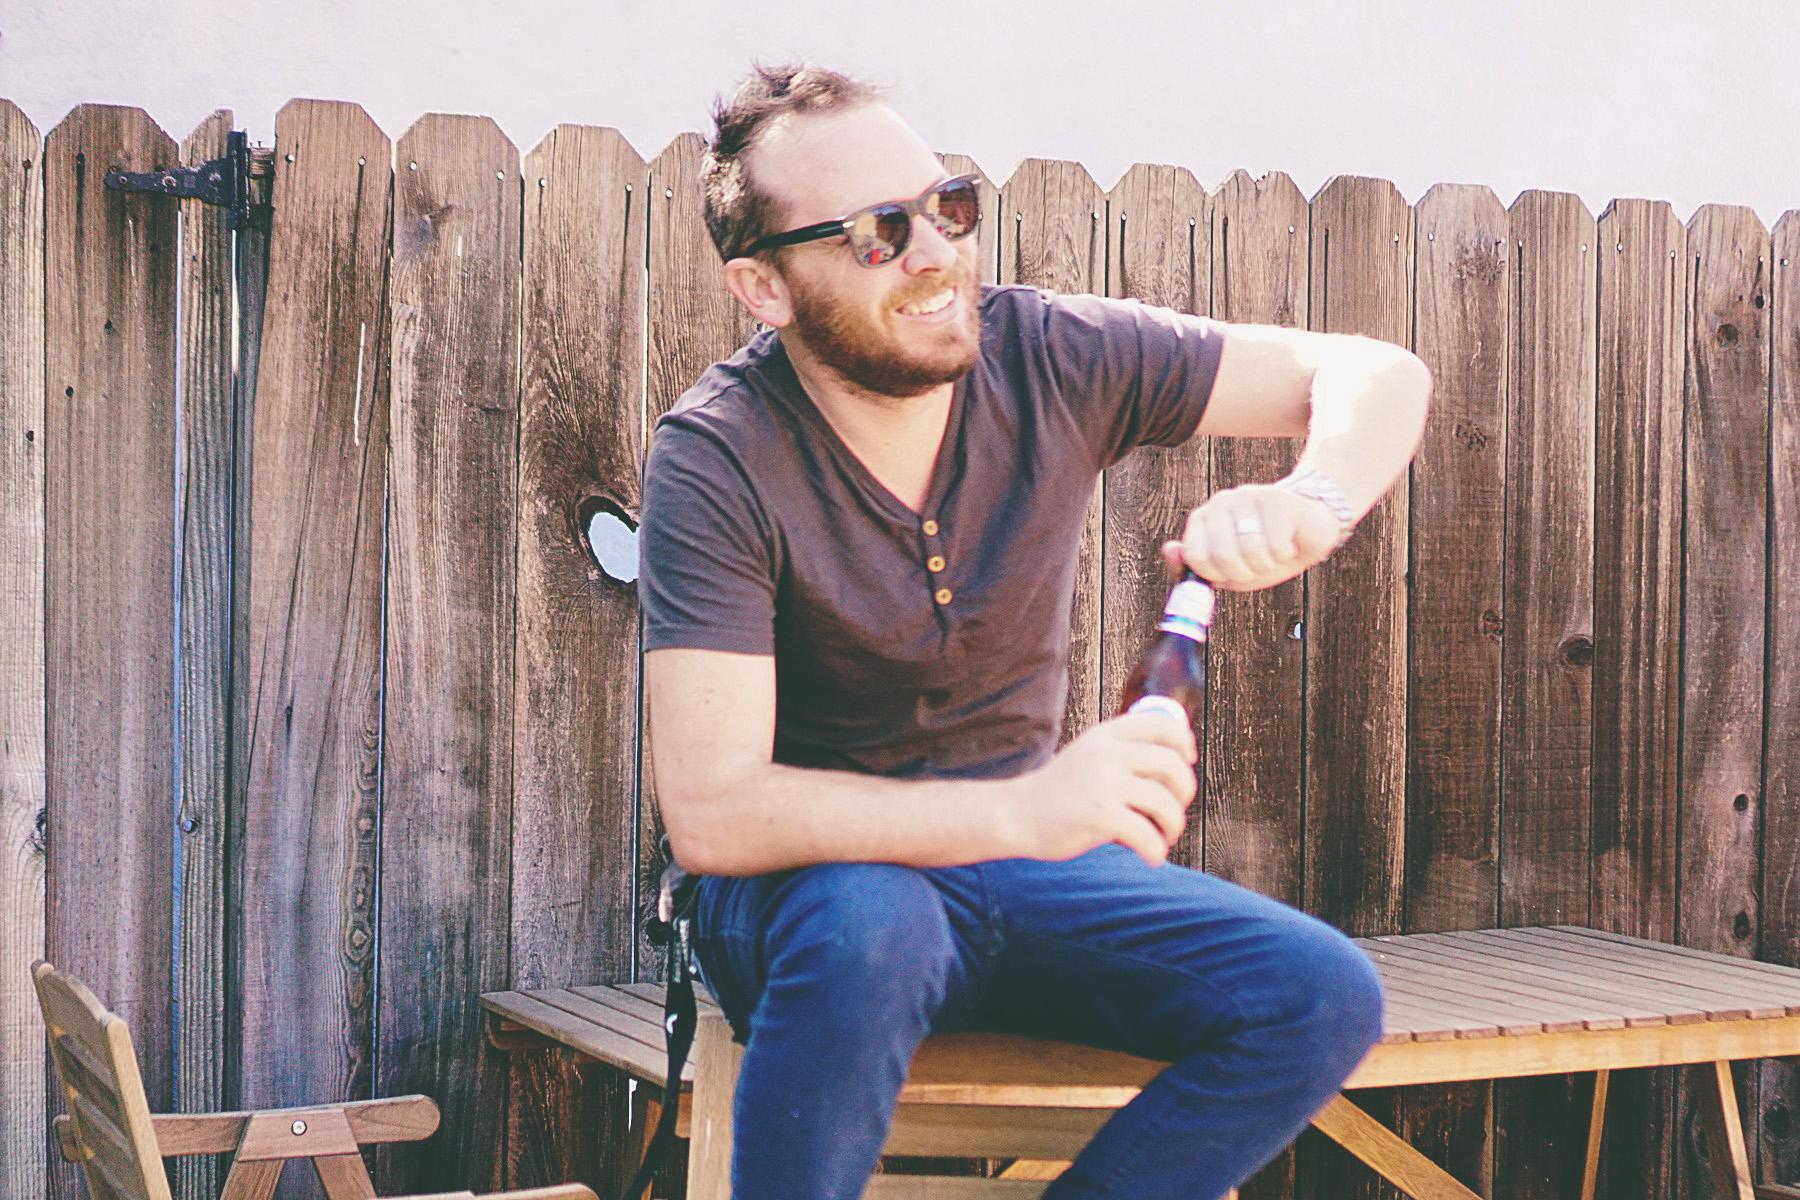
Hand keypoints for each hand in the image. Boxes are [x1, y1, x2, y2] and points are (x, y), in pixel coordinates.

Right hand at [1005, 710, 1197, 866]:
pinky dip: (1156, 851)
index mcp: (1106, 735)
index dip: (1184, 744)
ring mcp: (1104, 783)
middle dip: (1184, 794)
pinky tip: (1150, 857)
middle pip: (1173, 766)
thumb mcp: (1088, 756)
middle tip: (1173, 813)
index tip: (1186, 762)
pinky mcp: (1102, 814)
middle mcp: (1107, 753)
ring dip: (1173, 827)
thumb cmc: (1059, 793)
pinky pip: (1149, 835)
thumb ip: (1122, 753)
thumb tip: (1176, 761)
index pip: (1162, 726)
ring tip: (1162, 839)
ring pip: (1166, 804)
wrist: (1017, 815)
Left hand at [1160, 484, 1339, 590]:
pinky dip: (1285, 554)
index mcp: (1202, 520)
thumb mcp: (1226, 571)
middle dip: (1245, 572)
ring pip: (1250, 551)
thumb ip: (1192, 568)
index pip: (1195, 557)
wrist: (1309, 531)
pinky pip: (1275, 545)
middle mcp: (1220, 503)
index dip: (1217, 575)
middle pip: (1222, 556)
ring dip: (1267, 564)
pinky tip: (1288, 542)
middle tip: (1258, 564)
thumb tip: (1169, 549)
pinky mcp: (1276, 499)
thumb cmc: (1264, 552)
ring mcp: (1248, 496)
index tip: (1233, 573)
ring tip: (1274, 552)